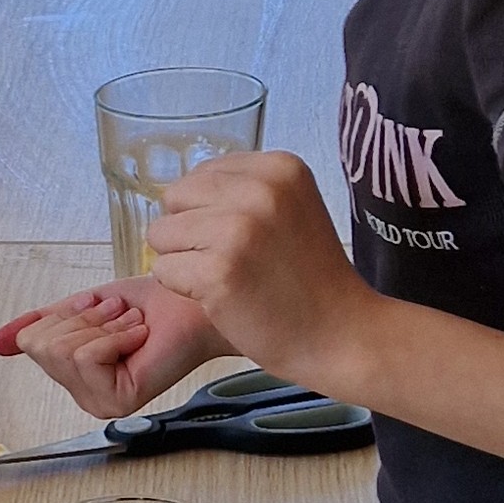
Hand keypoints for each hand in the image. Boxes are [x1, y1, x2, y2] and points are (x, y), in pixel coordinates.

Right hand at [0, 278, 227, 420]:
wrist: (192, 308)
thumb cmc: (151, 307)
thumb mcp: (80, 309)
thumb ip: (39, 325)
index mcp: (74, 376)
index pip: (30, 340)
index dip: (65, 314)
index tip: (101, 312)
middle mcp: (84, 396)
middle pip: (42, 345)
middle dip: (81, 319)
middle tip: (118, 319)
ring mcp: (100, 403)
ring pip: (62, 350)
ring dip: (101, 326)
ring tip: (130, 328)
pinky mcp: (116, 401)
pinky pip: (86, 356)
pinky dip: (114, 336)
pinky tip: (138, 339)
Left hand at [143, 148, 373, 387]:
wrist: (342, 334)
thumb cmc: (308, 277)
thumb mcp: (288, 209)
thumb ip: (240, 190)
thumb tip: (177, 191)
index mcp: (280, 168)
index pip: (199, 174)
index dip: (209, 210)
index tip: (249, 238)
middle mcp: (260, 190)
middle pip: (174, 198)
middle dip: (189, 232)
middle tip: (232, 259)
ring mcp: (238, 230)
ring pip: (161, 234)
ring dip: (184, 261)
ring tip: (229, 277)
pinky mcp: (218, 271)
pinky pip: (163, 270)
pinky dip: (183, 289)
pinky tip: (224, 297)